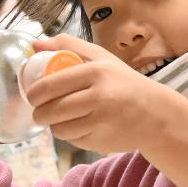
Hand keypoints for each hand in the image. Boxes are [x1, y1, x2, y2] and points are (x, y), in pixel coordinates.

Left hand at [23, 34, 182, 155]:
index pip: (51, 84)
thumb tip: (35, 45)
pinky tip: (79, 127)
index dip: (34, 93)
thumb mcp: (101, 58)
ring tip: (59, 120)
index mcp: (97, 72)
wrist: (156, 114)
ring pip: (60, 129)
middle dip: (39, 114)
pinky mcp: (103, 141)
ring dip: (54, 126)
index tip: (32, 96)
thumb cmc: (124, 82)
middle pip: (52, 110)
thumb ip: (69, 47)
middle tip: (40, 112)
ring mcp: (102, 121)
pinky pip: (73, 141)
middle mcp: (100, 96)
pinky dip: (71, 135)